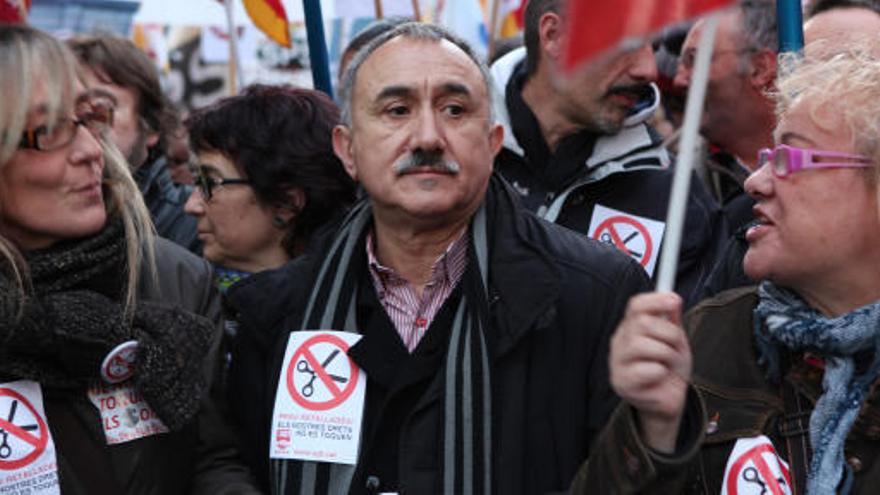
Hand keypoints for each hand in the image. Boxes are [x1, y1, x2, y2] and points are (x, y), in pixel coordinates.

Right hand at [609, 292, 691, 452]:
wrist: (669, 400)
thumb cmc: (669, 369)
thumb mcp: (675, 341)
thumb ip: (672, 320)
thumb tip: (672, 299)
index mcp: (630, 328)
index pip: (636, 306)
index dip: (655, 300)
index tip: (676, 301)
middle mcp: (619, 342)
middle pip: (642, 323)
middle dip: (669, 334)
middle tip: (676, 347)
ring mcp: (617, 362)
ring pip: (643, 345)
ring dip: (666, 355)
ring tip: (669, 365)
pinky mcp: (621, 382)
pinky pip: (648, 369)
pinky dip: (661, 373)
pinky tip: (659, 378)